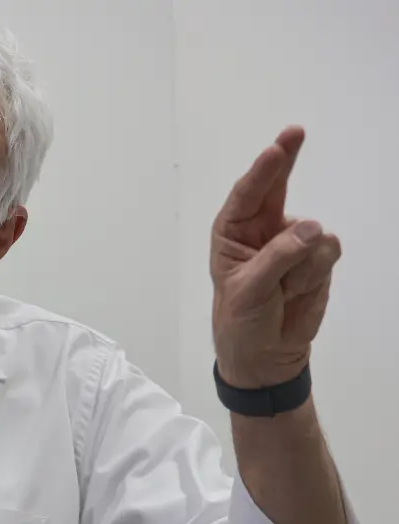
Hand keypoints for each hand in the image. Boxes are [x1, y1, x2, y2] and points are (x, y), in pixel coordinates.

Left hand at [211, 126, 341, 388]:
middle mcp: (262, 229)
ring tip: (283, 290)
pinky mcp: (316, 258)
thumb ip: (278, 257)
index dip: (264, 170)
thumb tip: (314, 228)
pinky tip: (299, 291)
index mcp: (232, 232)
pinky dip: (316, 273)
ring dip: (302, 264)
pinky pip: (328, 251)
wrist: (266, 354)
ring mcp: (292, 241)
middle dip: (285, 161)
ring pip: (312, 232)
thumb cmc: (241, 320)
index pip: (247, 195)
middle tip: (295, 132)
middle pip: (277, 187)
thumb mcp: (249, 290)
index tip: (278, 147)